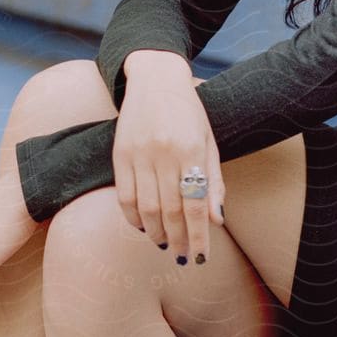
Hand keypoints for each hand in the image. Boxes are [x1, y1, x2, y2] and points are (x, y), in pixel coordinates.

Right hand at [114, 64, 225, 264]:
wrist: (156, 79)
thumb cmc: (189, 113)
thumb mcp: (209, 142)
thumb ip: (214, 181)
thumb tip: (217, 220)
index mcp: (192, 150)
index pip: (196, 204)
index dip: (198, 235)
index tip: (200, 257)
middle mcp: (164, 153)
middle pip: (171, 210)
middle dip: (178, 240)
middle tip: (182, 257)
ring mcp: (139, 153)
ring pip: (146, 207)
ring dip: (156, 232)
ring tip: (164, 245)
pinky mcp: (120, 153)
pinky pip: (124, 195)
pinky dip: (132, 217)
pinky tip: (143, 226)